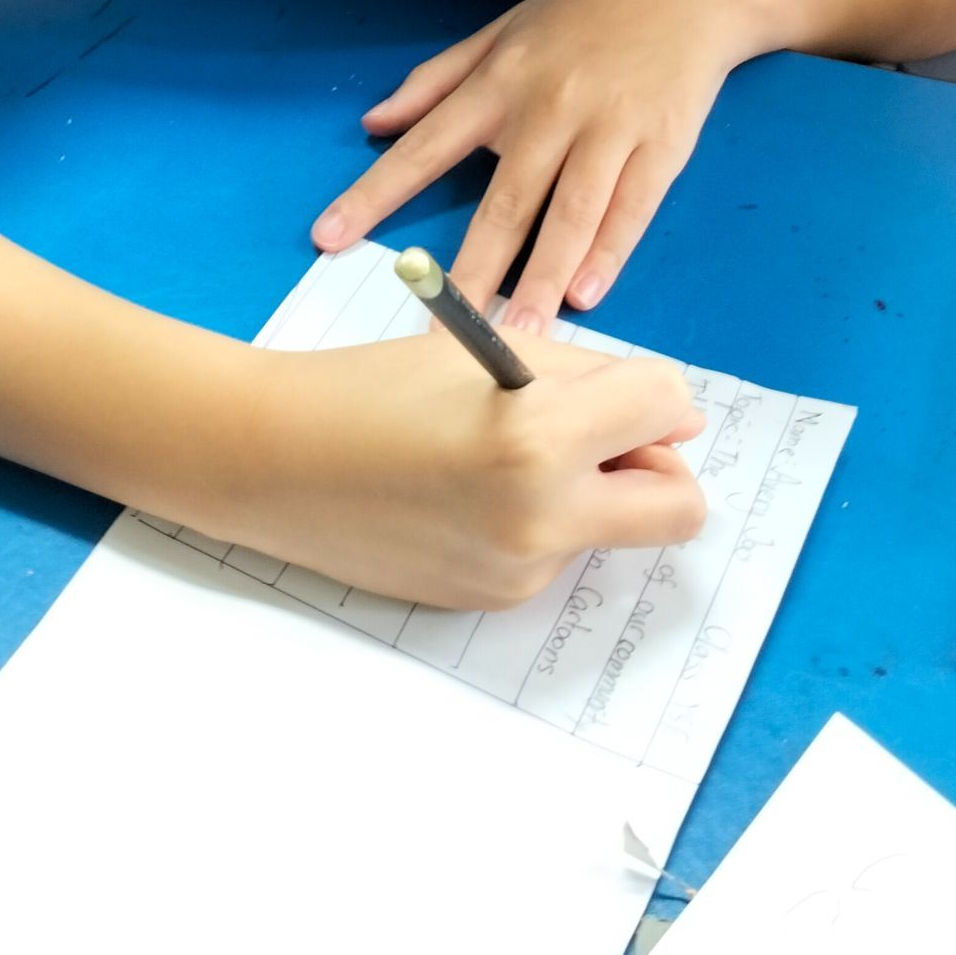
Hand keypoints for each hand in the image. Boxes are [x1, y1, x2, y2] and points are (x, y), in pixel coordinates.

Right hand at [244, 326, 705, 608]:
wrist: (276, 462)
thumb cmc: (376, 387)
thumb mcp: (490, 353)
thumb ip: (590, 379)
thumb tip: (673, 419)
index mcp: (540, 439)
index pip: (667, 409)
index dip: (651, 393)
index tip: (619, 391)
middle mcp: (543, 519)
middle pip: (679, 508)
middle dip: (658, 467)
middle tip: (604, 440)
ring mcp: (519, 573)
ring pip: (611, 528)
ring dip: (587, 491)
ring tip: (497, 457)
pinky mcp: (492, 601)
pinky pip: (552, 554)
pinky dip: (536, 520)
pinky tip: (463, 494)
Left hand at [313, 0, 756, 331]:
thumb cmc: (583, 13)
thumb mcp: (501, 31)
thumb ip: (435, 79)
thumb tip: (372, 119)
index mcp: (500, 81)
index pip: (424, 146)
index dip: (375, 193)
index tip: (329, 237)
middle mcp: (549, 107)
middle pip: (505, 201)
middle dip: (472, 269)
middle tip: (442, 332)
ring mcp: (608, 128)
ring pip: (570, 214)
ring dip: (543, 278)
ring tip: (518, 335)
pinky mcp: (662, 145)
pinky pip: (631, 208)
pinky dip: (608, 253)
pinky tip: (588, 293)